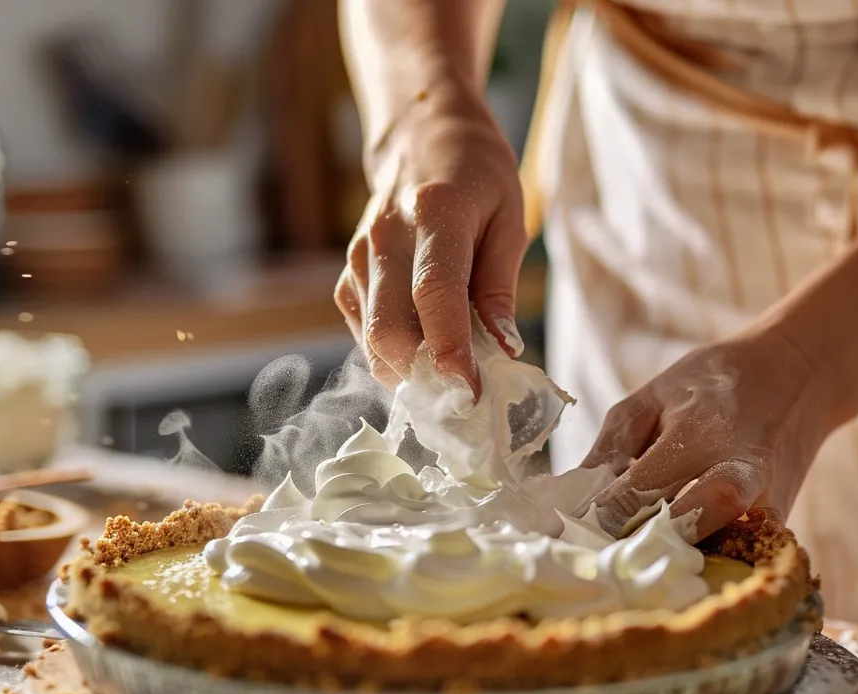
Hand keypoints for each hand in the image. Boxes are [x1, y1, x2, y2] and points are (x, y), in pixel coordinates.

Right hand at [334, 87, 526, 393]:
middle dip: (428, 375)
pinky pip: (365, 335)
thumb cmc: (477, 176)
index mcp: (434, 213)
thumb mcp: (509, 218)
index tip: (472, 391)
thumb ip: (500, 286)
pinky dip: (397, 355)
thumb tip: (501, 350)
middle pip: (390, 330)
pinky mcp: (348, 278)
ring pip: (373, 341)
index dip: (450, 351)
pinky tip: (427, 347)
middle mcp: (384, 237)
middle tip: (469, 392)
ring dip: (413, 370)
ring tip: (454, 367)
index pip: (434, 294)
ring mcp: (358, 259)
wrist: (420, 136)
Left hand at [584, 326, 834, 541]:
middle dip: (644, 547)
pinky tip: (670, 563)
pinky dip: (700, 563)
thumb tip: (574, 502)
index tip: (572, 535)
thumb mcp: (652, 397)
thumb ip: (612, 448)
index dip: (604, 517)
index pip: (643, 489)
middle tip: (605, 560)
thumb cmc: (714, 385)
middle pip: (690, 526)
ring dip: (672, 563)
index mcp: (703, 432)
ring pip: (716, 551)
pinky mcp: (779, 527)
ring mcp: (768, 505)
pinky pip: (734, 556)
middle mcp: (742, 472)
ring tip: (632, 568)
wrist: (800, 377)